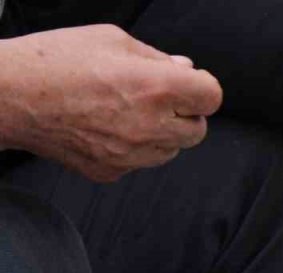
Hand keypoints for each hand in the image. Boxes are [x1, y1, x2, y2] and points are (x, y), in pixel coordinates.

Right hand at [0, 25, 222, 181]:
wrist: (8, 95)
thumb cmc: (55, 60)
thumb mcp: (111, 40)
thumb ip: (157, 58)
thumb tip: (186, 70)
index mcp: (156, 88)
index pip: (212, 97)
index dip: (201, 88)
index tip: (188, 84)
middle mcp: (150, 126)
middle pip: (198, 130)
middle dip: (184, 113)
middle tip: (155, 97)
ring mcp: (131, 155)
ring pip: (170, 150)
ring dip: (161, 133)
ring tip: (125, 111)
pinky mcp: (112, 172)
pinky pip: (139, 163)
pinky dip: (133, 148)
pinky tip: (105, 127)